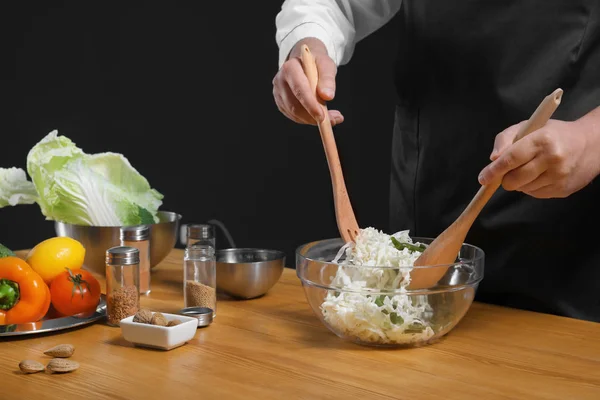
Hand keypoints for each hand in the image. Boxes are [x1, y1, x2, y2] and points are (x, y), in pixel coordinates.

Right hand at [272, 37, 343, 125]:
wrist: (306, 62)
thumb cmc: (317, 63)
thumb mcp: (326, 65)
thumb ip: (328, 79)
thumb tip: (327, 96)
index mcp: (290, 68)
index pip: (299, 89)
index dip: (310, 104)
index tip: (322, 116)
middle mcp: (280, 80)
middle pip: (294, 105)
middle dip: (313, 116)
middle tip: (332, 121)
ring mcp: (278, 93)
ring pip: (294, 113)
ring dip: (313, 120)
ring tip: (332, 118)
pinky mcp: (281, 103)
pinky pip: (294, 116)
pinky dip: (308, 120)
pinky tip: (319, 116)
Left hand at [478, 118, 599, 197]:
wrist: (592, 144)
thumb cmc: (553, 134)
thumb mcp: (528, 126)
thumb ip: (506, 139)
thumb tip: (493, 159)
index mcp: (542, 140)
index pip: (511, 159)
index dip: (494, 171)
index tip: (483, 178)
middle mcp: (553, 159)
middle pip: (514, 180)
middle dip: (505, 179)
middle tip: (507, 171)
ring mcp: (559, 177)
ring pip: (523, 189)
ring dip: (520, 182)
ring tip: (531, 168)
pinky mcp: (563, 190)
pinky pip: (535, 194)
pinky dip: (531, 187)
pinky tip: (541, 175)